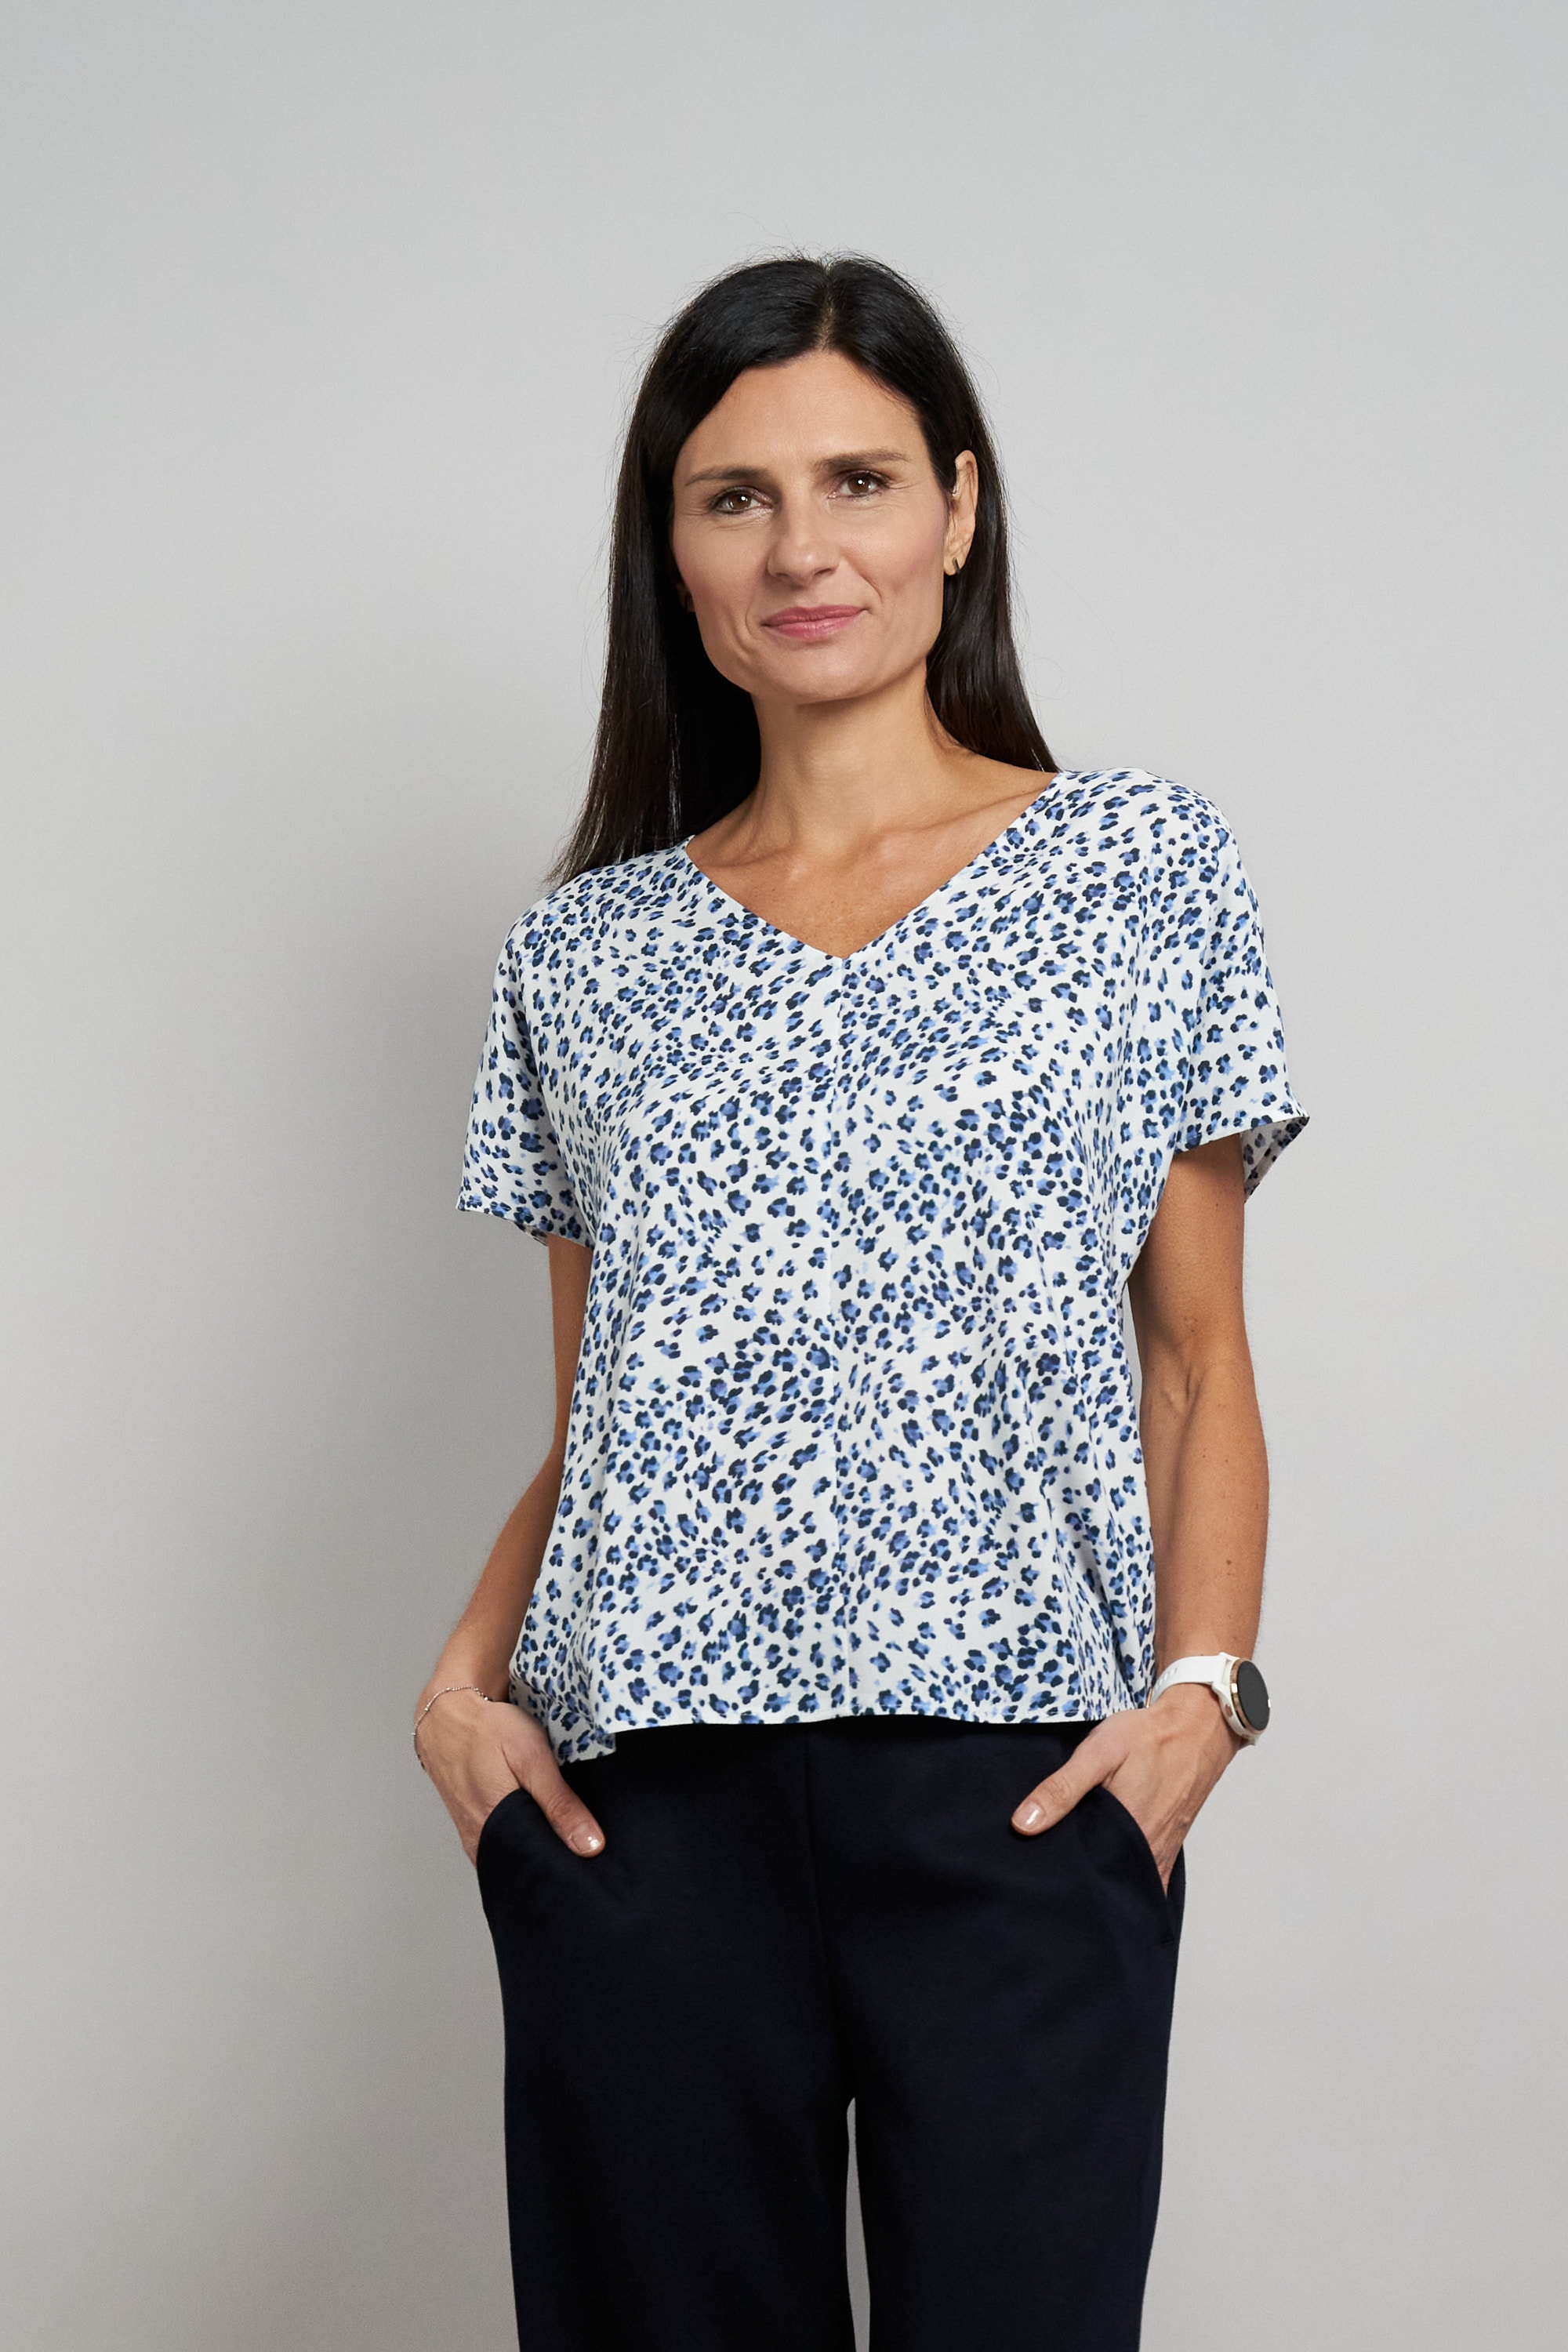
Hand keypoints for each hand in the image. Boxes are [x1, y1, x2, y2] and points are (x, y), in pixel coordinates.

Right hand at [414, 1687, 605, 1864]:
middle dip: (555, 1860)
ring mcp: (475, 1839)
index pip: (541, 1870)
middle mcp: (482, 1843)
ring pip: (515, 1858)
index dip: (568, 1868)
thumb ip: (560, 1804)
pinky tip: (536, 1822)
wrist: (446, 1717)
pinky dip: (522, 1839)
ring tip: (561, 1831)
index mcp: (497, 1829)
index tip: (592, 1861)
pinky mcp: (473, 1830)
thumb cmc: (486, 1731)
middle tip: (580, 1844)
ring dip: (538, 1848)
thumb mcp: (531, 1758)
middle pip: (528, 1868)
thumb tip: (590, 1846)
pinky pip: (503, 1846)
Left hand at [1010, 1686, 1239, 1885]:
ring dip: (1102, 1875)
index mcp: (1128, 1836)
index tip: (1039, 1874)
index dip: (1061, 1879)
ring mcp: (1160, 1853)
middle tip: (1051, 1872)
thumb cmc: (1149, 1738)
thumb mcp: (1098, 1753)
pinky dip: (1123, 1869)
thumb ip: (1061, 1789)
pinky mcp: (1166, 1845)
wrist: (1196, 1729)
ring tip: (1073, 1865)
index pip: (1087, 1878)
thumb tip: (1024, 1824)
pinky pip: (1142, 1871)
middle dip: (1080, 1883)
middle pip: (1106, 1883)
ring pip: (1125, 1879)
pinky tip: (1105, 1855)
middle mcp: (1147, 1854)